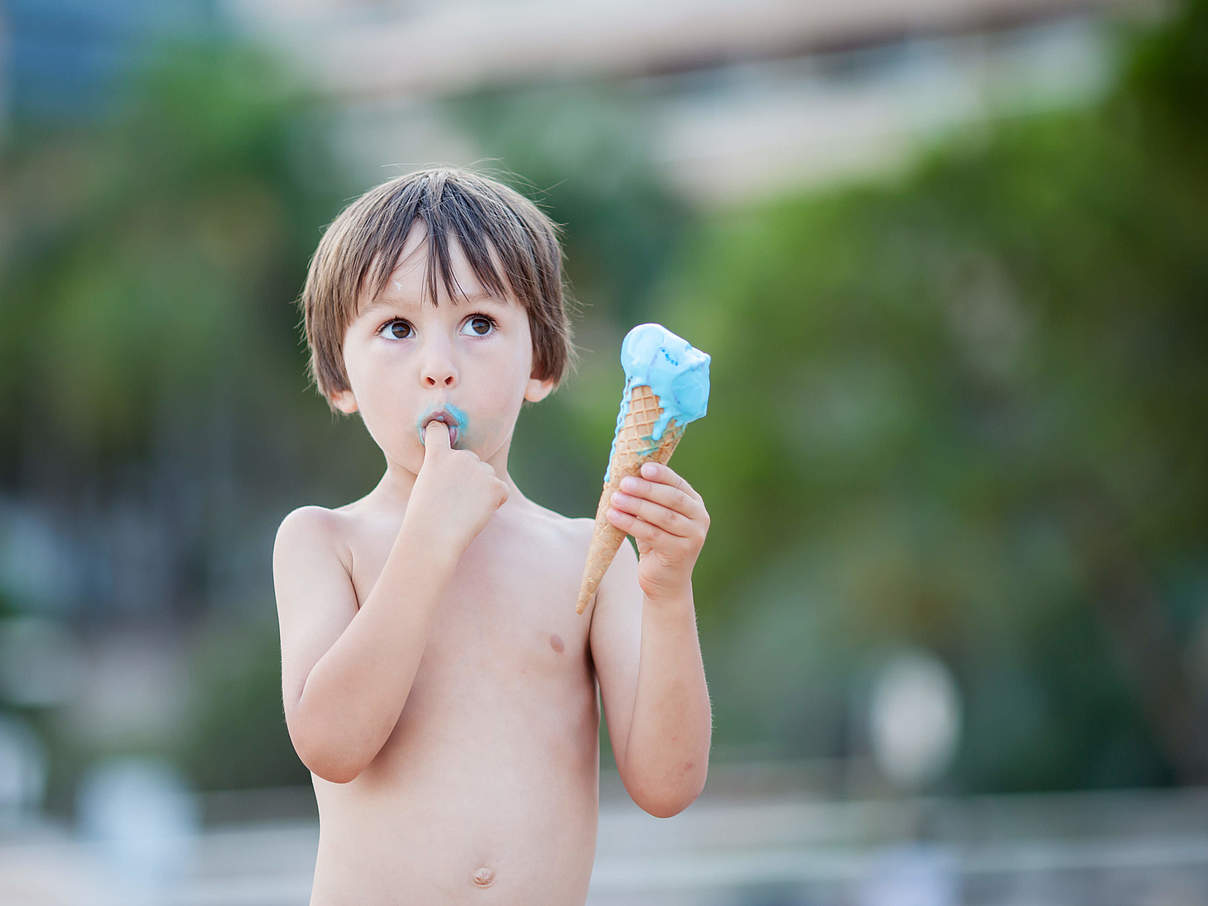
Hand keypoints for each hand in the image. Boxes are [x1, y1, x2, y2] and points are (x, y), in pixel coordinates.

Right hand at [406, 421, 508, 555]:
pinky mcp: (496, 486)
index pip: (439, 429)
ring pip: (488, 477)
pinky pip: (501, 492)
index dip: (440, 430)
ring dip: (482, 491)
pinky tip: (477, 514)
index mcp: (438, 455)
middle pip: (472, 461)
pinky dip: (494, 503)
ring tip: (463, 509)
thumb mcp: (423, 486)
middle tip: (454, 501)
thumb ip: (440, 472)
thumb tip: (455, 478)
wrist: (433, 538)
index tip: (440, 427)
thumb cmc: (423, 519)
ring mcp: (480, 470)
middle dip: (468, 477)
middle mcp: (461, 456)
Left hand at [606, 461, 709, 601]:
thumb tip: (625, 475)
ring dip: (636, 505)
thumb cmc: (657, 543)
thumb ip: (649, 499)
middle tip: (624, 483)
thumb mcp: (655, 518)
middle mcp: (699, 519)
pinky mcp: (680, 552)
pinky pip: (652, 534)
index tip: (642, 467)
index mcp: (695, 504)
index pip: (678, 484)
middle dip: (646, 489)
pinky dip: (631, 524)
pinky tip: (614, 517)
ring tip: (615, 498)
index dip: (661, 474)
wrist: (665, 581)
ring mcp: (693, 537)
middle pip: (672, 498)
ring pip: (662, 516)